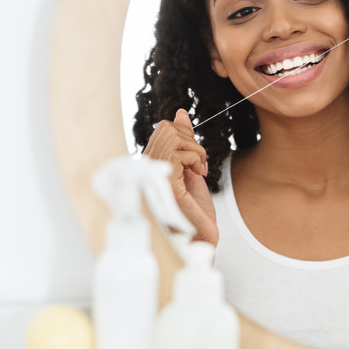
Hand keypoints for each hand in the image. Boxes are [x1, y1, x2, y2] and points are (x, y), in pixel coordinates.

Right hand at [142, 109, 217, 244]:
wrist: (202, 236)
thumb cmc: (196, 209)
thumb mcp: (193, 168)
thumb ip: (186, 142)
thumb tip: (180, 113)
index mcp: (151, 164)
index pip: (164, 128)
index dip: (187, 135)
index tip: (197, 157)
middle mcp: (145, 168)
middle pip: (166, 128)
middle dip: (192, 140)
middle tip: (200, 164)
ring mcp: (151, 175)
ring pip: (172, 137)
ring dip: (196, 151)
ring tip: (199, 170)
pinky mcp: (162, 182)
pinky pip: (179, 153)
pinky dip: (197, 159)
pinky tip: (198, 176)